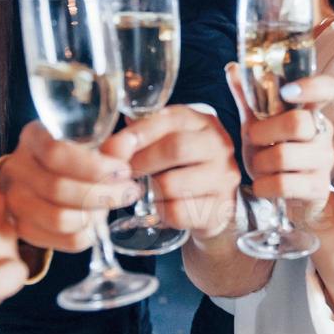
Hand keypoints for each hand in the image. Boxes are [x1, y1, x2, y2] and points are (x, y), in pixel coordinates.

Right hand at [0, 122, 140, 252]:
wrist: (36, 181)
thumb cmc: (68, 160)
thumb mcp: (87, 146)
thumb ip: (108, 148)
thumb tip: (126, 144)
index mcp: (32, 138)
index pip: (55, 153)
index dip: (94, 166)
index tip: (123, 170)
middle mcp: (16, 168)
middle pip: (59, 189)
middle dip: (104, 194)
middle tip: (129, 191)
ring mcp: (14, 201)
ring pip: (60, 218)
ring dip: (96, 216)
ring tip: (111, 206)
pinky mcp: (23, 229)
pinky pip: (65, 240)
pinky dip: (90, 233)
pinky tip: (97, 221)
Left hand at [100, 105, 239, 236]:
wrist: (210, 203)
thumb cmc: (180, 167)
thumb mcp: (165, 142)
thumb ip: (141, 136)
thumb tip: (110, 148)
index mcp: (202, 121)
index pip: (168, 120)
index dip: (136, 135)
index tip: (111, 149)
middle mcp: (219, 145)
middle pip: (175, 149)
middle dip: (140, 162)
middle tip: (121, 174)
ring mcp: (224, 177)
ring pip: (172, 184)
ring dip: (146, 190)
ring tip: (138, 192)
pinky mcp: (221, 208)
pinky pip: (178, 212)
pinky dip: (159, 212)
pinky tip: (155, 208)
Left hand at [226, 66, 333, 226]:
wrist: (291, 200)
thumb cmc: (274, 155)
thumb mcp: (259, 125)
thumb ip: (248, 98)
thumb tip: (233, 67)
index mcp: (312, 111)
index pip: (327, 88)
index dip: (311, 86)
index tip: (286, 91)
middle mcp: (323, 133)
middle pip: (297, 123)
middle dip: (263, 133)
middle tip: (254, 141)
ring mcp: (324, 161)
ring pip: (285, 156)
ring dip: (260, 162)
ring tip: (258, 166)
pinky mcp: (318, 188)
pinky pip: (283, 184)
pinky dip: (263, 185)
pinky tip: (262, 184)